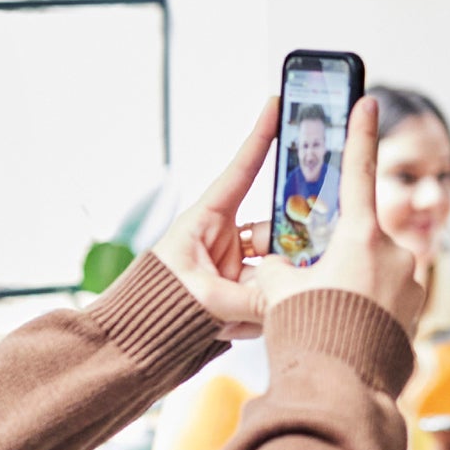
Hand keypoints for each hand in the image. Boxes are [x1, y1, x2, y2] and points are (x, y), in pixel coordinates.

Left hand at [146, 97, 279, 334]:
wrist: (135, 345)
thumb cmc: (154, 308)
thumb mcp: (202, 298)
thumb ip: (250, 299)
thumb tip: (286, 301)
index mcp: (205, 221)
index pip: (241, 171)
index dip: (260, 137)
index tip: (278, 104)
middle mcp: (222, 239)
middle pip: (273, 225)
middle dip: (292, 238)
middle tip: (315, 242)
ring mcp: (231, 267)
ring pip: (275, 263)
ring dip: (278, 283)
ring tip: (278, 299)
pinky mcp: (237, 294)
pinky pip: (267, 294)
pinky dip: (266, 309)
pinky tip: (250, 322)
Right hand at [248, 96, 429, 330]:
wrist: (344, 390)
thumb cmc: (310, 334)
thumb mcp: (278, 293)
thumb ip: (275, 267)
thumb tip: (270, 263)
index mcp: (362, 238)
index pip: (358, 172)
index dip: (360, 133)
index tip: (368, 99)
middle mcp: (394, 254)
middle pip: (358, 238)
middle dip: (334, 256)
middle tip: (314, 286)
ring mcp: (411, 284)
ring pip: (372, 272)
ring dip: (349, 286)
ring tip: (325, 319)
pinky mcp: (415, 312)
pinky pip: (385, 299)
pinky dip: (364, 308)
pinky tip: (345, 330)